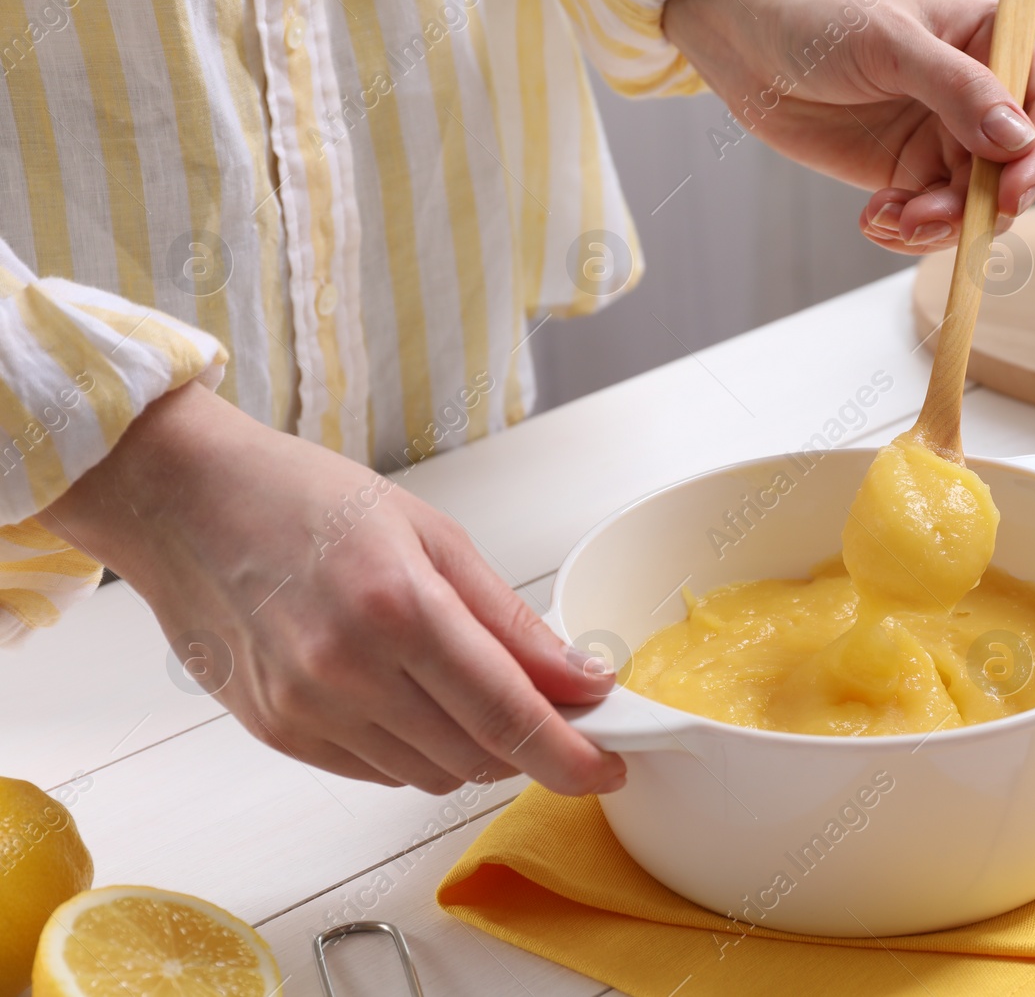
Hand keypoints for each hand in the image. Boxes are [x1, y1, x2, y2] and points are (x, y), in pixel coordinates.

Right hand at [39, 382, 625, 796]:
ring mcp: (306, 712)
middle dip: (533, 749)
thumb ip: (510, 621)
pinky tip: (417, 703)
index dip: (571, 755)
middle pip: (476, 756)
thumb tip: (581, 678)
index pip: (509, 715)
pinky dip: (418, 751)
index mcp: (399, 608)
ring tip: (477, 694)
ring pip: (430, 775)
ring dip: (476, 752)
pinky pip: (377, 772)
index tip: (610, 764)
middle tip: (558, 716)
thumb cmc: (306, 498)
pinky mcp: (277, 734)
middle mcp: (347, 672)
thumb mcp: (433, 536)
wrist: (184, 501)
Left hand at [663, 0, 1034, 254]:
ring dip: (938, 227)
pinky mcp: (906, 174)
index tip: (1008, 195)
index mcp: (991, 44)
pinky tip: (873, 219)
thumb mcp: (890, 43)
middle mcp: (978, 97)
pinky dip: (907, 233)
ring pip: (971, 206)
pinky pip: (929, 221)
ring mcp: (943, 139)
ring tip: (888, 219)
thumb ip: (957, 89)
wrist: (748, 45)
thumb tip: (1018, 138)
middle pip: (1012, 171)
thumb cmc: (820, 19)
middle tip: (925, 219)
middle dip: (975, 206)